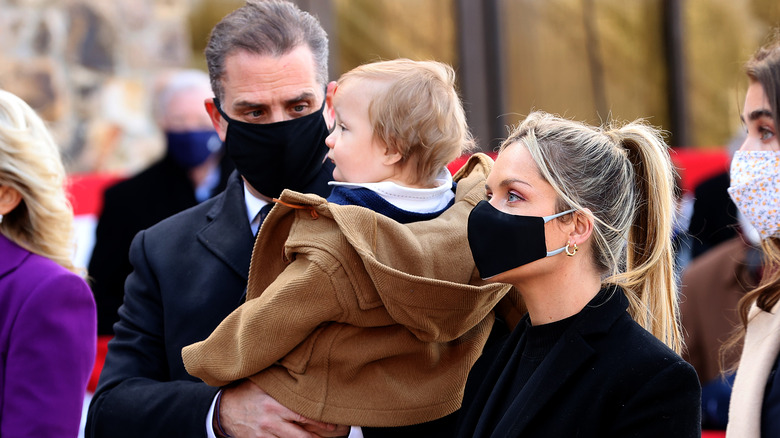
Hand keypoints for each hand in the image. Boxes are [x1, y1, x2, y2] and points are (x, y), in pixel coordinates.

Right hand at [218, 380, 349, 437]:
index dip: (319, 421)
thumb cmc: (244, 393)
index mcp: (274, 405)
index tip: (331, 423)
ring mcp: (266, 434)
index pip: (302, 415)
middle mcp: (272, 422)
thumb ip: (280, 380)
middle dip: (317, 436)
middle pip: (301, 434)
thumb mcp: (261, 383)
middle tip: (332, 434)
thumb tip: (299, 369)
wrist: (222, 411)